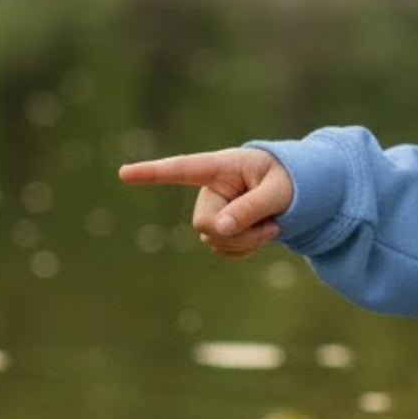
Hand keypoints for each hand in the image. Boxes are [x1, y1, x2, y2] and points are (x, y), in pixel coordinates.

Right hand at [117, 146, 292, 258]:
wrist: (294, 191)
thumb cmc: (287, 180)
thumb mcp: (277, 193)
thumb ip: (249, 208)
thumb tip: (217, 230)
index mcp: (219, 167)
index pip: (181, 169)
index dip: (152, 173)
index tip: (123, 173)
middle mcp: (209, 189)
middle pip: (204, 223)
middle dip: (238, 232)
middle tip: (272, 225)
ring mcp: (211, 210)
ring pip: (214, 242)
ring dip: (247, 242)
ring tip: (272, 224)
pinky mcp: (217, 229)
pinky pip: (222, 251)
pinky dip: (245, 250)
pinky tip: (262, 234)